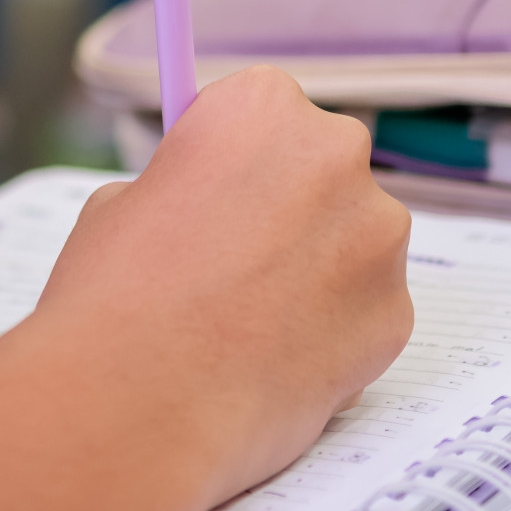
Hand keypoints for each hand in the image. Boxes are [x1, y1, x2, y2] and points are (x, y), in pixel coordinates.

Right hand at [32, 67, 411, 506]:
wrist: (139, 404)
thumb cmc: (113, 298)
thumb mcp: (119, 203)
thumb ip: (184, 184)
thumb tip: (211, 202)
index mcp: (259, 108)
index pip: (265, 106)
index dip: (234, 154)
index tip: (216, 186)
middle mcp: (335, 154)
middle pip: (321, 164)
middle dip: (287, 203)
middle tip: (229, 256)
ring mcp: (378, 237)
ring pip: (353, 238)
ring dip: (314, 266)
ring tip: (242, 319)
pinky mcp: (396, 314)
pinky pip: (366, 308)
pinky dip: (329, 330)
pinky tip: (270, 357)